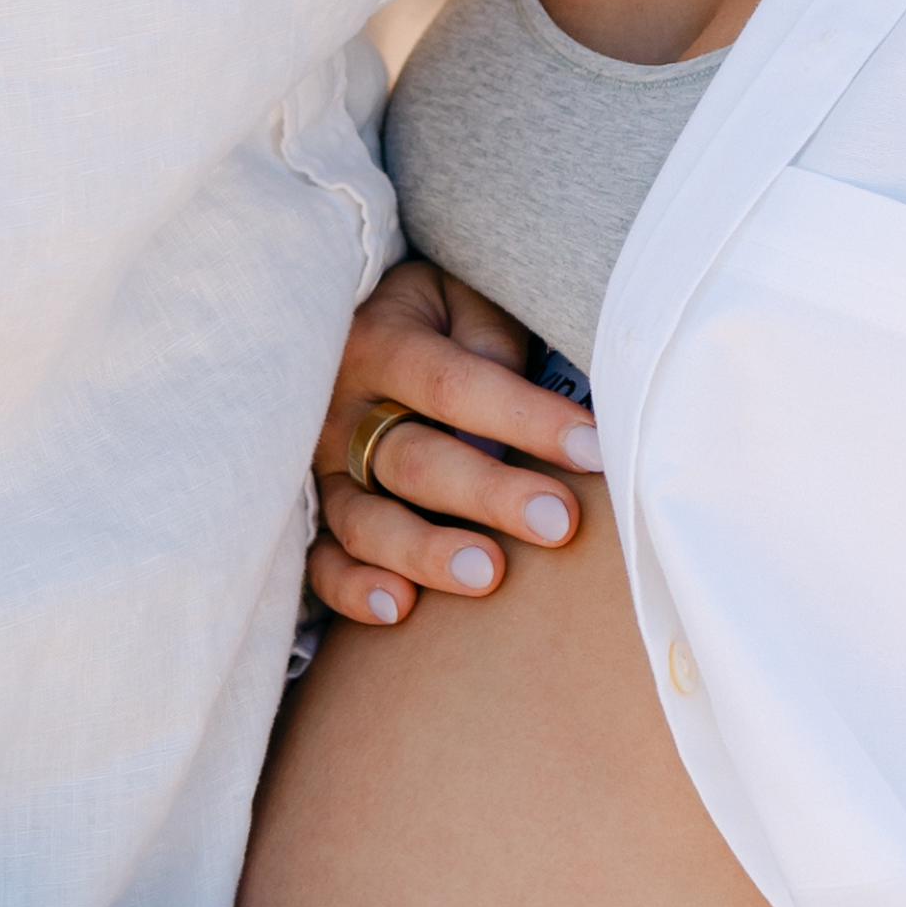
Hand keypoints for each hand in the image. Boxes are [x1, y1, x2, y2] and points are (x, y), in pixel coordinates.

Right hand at [312, 257, 599, 632]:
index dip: (529, 419)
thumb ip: (487, 342)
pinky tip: (400, 607)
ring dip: (426, 551)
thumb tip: (516, 413)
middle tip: (558, 522)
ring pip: (364, 519)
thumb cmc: (435, 316)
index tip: (596, 451)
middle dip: (490, 495)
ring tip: (489, 575)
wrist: (345, 323)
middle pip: (414, 460)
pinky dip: (352, 588)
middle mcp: (339, 411)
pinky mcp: (309, 512)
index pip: (457, 387)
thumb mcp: (459, 299)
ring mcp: (320, 469)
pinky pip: (319, 560)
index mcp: (380, 344)